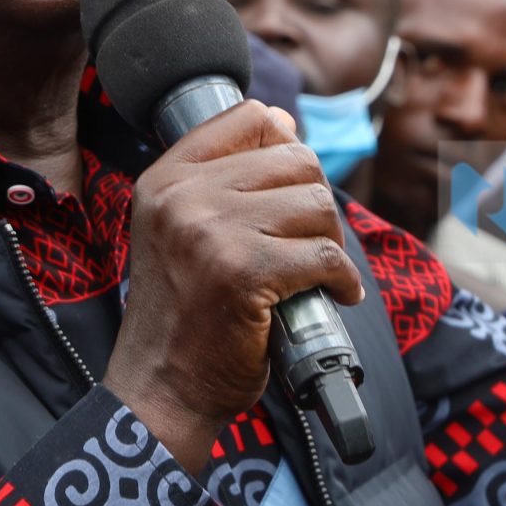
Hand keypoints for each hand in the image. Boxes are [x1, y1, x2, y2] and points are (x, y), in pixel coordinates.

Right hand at [107, 103, 365, 471]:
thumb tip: (282, 122)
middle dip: (316, 205)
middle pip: (295, 160)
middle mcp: (182, 196)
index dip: (285, 148)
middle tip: (309, 244)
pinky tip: (333, 295)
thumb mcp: (178, 230)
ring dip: (330, 242)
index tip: (289, 191)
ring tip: (315, 272)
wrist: (162, 387)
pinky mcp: (244, 272)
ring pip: (316, 203)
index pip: (248, 118)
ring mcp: (211, 232)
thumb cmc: (182, 314)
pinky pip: (325, 254)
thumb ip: (222, 177)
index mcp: (165, 179)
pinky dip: (342, 280)